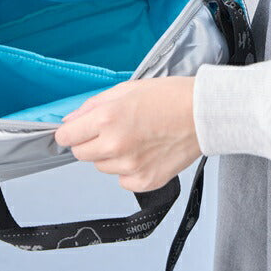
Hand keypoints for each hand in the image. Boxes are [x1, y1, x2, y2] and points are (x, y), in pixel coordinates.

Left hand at [55, 77, 200, 192]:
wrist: (205, 113)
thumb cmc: (170, 97)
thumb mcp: (125, 89)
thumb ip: (92, 107)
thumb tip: (70, 122)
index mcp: (107, 118)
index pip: (66, 137)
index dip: (70, 133)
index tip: (75, 131)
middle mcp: (115, 145)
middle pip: (81, 154)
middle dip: (90, 143)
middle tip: (111, 131)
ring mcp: (130, 166)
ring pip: (102, 167)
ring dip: (111, 156)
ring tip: (135, 139)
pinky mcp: (145, 181)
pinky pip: (122, 180)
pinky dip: (129, 170)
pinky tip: (145, 153)